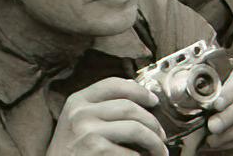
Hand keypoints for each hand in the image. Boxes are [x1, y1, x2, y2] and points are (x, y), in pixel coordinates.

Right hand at [47, 76, 168, 155]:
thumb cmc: (70, 151)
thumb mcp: (77, 122)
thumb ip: (98, 108)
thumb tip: (136, 95)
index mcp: (77, 100)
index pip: (114, 84)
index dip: (139, 90)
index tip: (153, 100)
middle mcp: (81, 113)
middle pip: (129, 107)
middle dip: (153, 123)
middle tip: (161, 136)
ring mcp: (88, 132)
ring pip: (136, 129)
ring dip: (155, 143)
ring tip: (159, 151)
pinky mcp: (97, 151)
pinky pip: (132, 153)